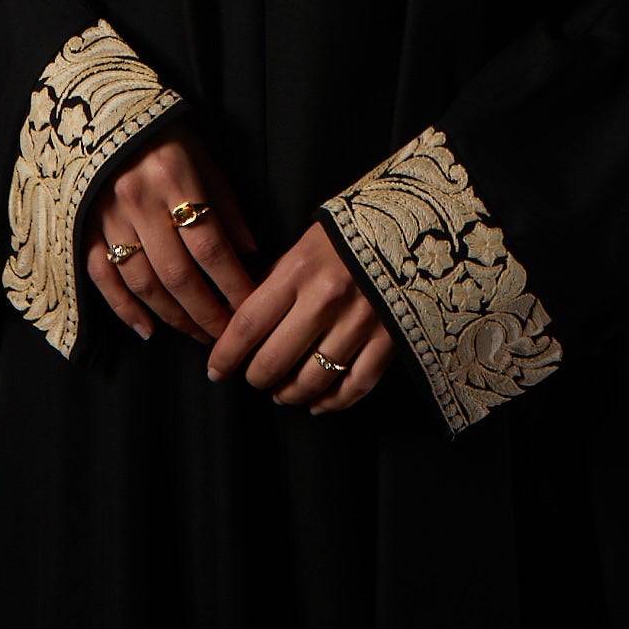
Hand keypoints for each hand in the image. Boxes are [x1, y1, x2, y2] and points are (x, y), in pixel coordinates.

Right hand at [84, 122, 258, 346]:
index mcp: (174, 180)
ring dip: (174, 316)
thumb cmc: (160, 133)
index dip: (233, 284)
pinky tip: (147, 330)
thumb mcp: (201, 154)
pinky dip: (124, 309)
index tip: (252, 309)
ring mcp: (107, 218)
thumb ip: (225, 203)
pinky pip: (103, 278)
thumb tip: (250, 251)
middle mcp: (138, 202)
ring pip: (143, 283)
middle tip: (228, 336)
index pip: (211, 246)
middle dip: (207, 312)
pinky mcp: (84, 228)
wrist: (97, 110)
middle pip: (178, 275)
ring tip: (199, 334)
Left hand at [205, 221, 395, 413]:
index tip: (215, 370)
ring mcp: (360, 323)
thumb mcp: (304, 244)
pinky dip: (333, 402)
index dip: (226, 354)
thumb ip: (274, 281)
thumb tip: (240, 318)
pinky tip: (318, 404)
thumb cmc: (350, 234)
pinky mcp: (389, 340)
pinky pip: (355, 385)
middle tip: (252, 379)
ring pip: (313, 379)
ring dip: (290, 394)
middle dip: (257, 378)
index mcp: (299, 271)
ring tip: (282, 393)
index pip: (248, 325)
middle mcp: (326, 300)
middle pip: (275, 360)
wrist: (412, 225)